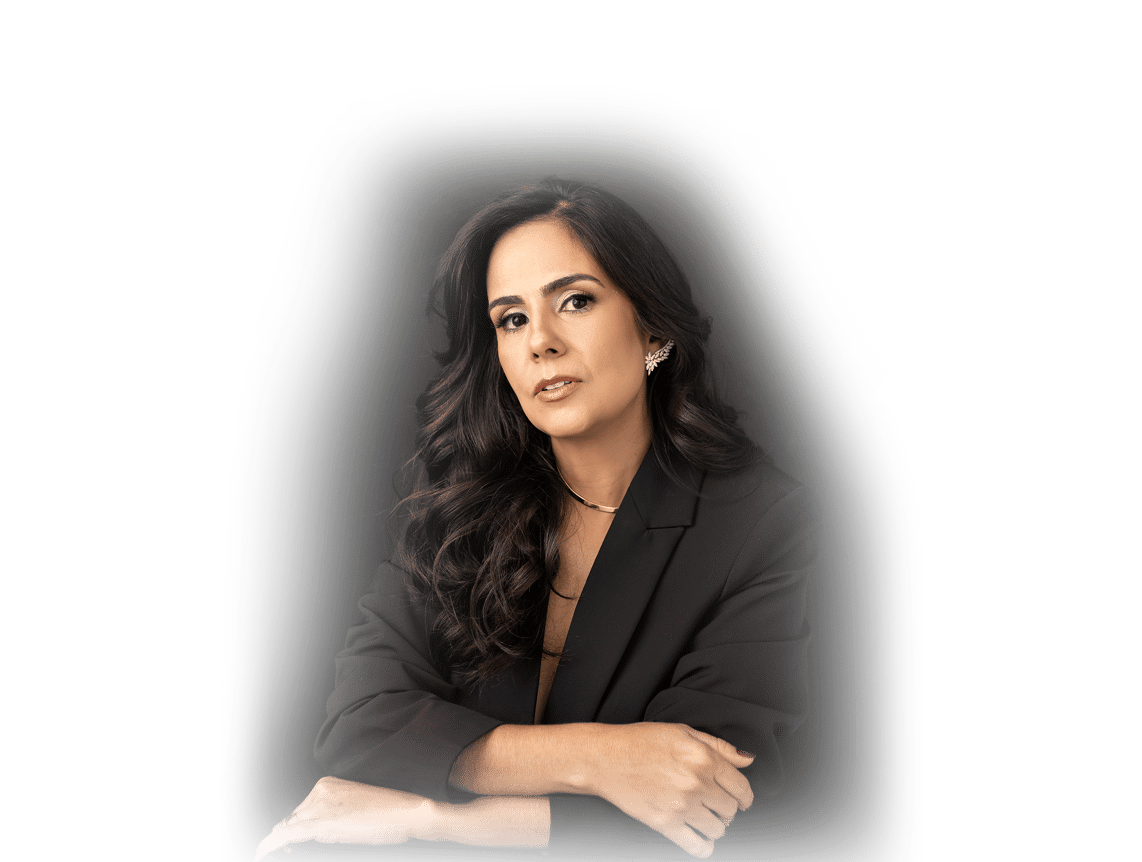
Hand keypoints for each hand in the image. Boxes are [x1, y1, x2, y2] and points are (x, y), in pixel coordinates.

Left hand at [254, 777, 436, 859]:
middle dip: (294, 831)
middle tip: (292, 844)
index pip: (304, 807)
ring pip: (294, 825)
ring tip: (277, 847)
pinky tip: (266, 845)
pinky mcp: (326, 824)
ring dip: (288, 837)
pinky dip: (277, 839)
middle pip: (297, 816)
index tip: (294, 832)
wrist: (408, 812)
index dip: (299, 822)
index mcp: (329, 783)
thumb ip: (336, 810)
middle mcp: (322, 791)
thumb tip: (320, 824)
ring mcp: (323, 807)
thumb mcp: (358, 804)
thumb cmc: (390, 810)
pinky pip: (294, 833)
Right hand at [588, 723, 755, 857]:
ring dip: (716, 826)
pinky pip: (697, 846)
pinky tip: (702, 839)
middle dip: (728, 810)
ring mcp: (681, 806)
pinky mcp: (665, 824)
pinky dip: (705, 847)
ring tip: (705, 818)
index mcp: (703, 757)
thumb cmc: (642, 741)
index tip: (740, 800)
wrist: (605, 758)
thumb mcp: (683, 732)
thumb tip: (749, 759)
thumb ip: (719, 746)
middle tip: (716, 805)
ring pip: (718, 829)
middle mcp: (696, 782)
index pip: (741, 787)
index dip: (745, 796)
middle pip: (730, 809)